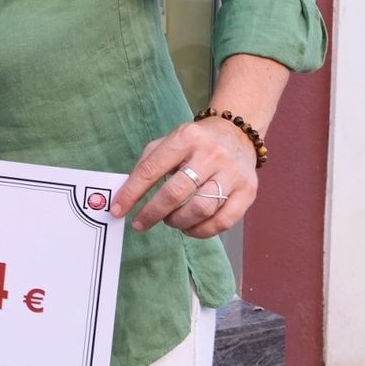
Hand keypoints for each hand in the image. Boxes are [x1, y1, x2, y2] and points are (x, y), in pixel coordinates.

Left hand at [109, 118, 258, 238]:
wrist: (237, 134)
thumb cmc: (195, 143)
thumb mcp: (169, 141)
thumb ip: (147, 164)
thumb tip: (125, 195)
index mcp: (186, 138)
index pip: (152, 169)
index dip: (131, 193)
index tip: (117, 210)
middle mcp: (211, 154)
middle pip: (176, 193)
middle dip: (153, 213)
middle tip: (141, 223)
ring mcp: (232, 173)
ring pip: (200, 209)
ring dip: (178, 222)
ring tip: (170, 221)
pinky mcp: (248, 191)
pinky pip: (223, 221)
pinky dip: (202, 231)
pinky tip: (191, 228)